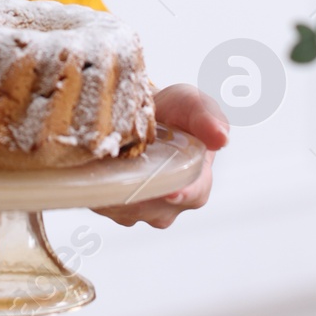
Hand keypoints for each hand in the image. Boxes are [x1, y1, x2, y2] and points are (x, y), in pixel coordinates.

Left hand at [95, 83, 228, 228]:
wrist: (140, 113)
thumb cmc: (174, 110)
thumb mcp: (193, 104)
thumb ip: (208, 117)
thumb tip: (222, 137)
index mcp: (197, 185)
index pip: (191, 195)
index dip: (182, 194)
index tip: (171, 192)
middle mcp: (167, 206)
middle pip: (152, 207)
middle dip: (139, 187)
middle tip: (123, 165)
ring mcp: (137, 211)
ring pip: (124, 208)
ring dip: (114, 187)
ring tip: (107, 162)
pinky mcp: (109, 207)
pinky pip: (101, 202)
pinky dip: (96, 185)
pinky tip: (94, 166)